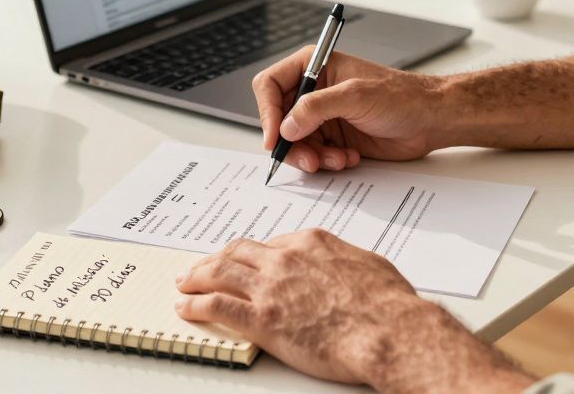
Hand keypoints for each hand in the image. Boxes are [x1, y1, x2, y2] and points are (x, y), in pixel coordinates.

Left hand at [174, 229, 532, 391]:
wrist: (389, 330)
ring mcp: (271, 287)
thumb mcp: (368, 266)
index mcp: (311, 243)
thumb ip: (345, 262)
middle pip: (237, 252)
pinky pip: (217, 306)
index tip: (243, 261)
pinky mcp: (262, 318)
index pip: (270, 243)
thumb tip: (344, 268)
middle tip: (201, 266)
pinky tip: (186, 308)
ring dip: (196, 277)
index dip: (251, 255)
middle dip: (215, 258)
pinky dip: (196, 305)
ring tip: (184, 283)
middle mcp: (285, 258)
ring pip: (219, 273)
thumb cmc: (388, 304)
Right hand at [252, 48, 447, 171]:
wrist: (431, 120)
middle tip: (308, 159)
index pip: (270, 85)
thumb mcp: (355, 96)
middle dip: (291, 143)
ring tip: (335, 159)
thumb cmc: (402, 97)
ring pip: (296, 142)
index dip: (267, 112)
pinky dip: (327, 162)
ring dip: (312, 156)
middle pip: (279, 120)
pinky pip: (315, 155)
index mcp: (315, 67)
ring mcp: (324, 116)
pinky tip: (348, 158)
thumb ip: (316, 107)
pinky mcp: (335, 137)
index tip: (275, 138)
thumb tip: (286, 125)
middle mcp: (315, 91)